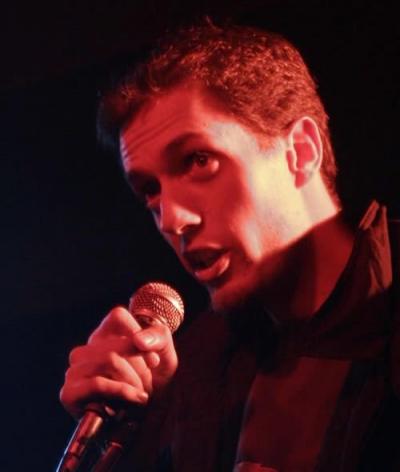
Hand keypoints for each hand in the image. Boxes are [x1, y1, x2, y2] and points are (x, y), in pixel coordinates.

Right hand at [59, 306, 177, 418]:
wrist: (147, 422)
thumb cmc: (155, 382)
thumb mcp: (164, 354)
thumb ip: (157, 337)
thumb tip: (139, 340)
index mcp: (104, 334)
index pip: (117, 316)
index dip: (139, 337)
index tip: (153, 360)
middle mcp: (85, 349)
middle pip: (117, 344)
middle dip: (140, 367)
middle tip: (148, 385)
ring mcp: (74, 370)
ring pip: (109, 360)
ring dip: (133, 382)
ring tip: (140, 395)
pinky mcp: (69, 392)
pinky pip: (97, 383)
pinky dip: (121, 392)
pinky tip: (132, 401)